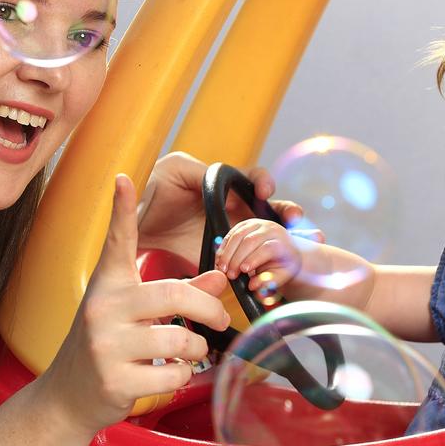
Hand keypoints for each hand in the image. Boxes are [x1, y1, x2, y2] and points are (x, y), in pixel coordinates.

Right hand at [39, 174, 231, 436]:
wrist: (67, 397)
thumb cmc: (108, 346)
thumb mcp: (136, 313)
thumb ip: (178, 293)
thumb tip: (221, 277)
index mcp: (109, 284)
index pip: (117, 240)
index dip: (121, 209)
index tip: (124, 178)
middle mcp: (103, 308)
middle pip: (174, 293)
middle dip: (209, 309)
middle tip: (221, 319)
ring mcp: (105, 345)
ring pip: (180, 339)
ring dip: (197, 349)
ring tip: (188, 351)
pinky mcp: (114, 380)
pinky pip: (173, 373)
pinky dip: (182, 376)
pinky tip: (167, 374)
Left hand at [136, 151, 311, 261]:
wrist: (134, 232)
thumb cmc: (152, 194)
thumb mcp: (174, 173)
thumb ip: (202, 174)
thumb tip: (223, 183)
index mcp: (223, 188)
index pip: (252, 181)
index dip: (262, 183)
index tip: (263, 190)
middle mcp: (232, 211)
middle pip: (268, 210)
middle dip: (287, 212)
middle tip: (294, 218)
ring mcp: (231, 236)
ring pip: (267, 237)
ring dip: (288, 239)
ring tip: (310, 240)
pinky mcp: (225, 261)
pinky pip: (251, 263)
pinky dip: (269, 268)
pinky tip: (277, 272)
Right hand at [215, 218, 304, 287]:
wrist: (286, 249)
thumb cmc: (284, 264)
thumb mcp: (281, 276)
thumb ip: (269, 282)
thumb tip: (253, 285)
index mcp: (282, 242)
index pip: (267, 248)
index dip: (253, 259)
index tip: (243, 270)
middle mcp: (271, 229)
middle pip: (250, 240)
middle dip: (236, 258)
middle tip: (229, 274)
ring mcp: (257, 224)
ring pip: (238, 235)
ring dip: (227, 253)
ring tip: (222, 268)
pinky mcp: (246, 224)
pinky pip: (231, 233)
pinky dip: (223, 247)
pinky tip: (220, 259)